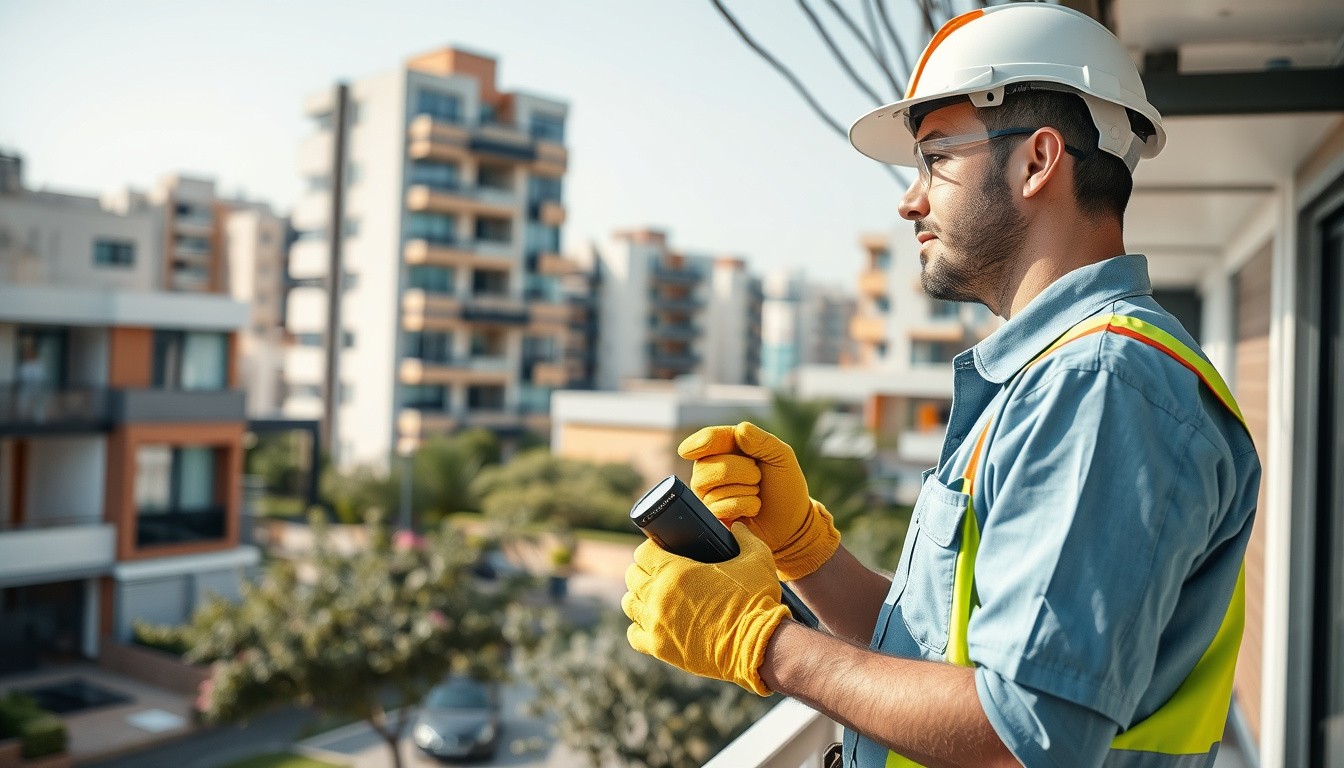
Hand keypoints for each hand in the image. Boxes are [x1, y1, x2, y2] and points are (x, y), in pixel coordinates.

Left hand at [623, 523, 790, 695]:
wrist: (757, 646)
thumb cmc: (756, 601)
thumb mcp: (756, 559)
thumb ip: (744, 537)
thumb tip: (737, 526)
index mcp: (675, 572)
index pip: (643, 552)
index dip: (651, 548)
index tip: (661, 550)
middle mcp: (659, 597)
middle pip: (632, 576)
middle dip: (643, 570)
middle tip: (660, 572)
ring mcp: (656, 624)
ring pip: (629, 604)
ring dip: (639, 597)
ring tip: (655, 597)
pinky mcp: (660, 649)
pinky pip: (633, 635)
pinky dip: (640, 627)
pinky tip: (655, 624)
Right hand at [678, 422, 839, 580]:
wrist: (792, 521)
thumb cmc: (784, 485)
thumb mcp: (781, 456)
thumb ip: (762, 441)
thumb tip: (740, 430)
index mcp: (726, 449)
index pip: (707, 440)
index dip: (700, 442)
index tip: (690, 449)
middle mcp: (711, 470)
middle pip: (705, 466)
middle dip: (739, 470)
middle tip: (758, 476)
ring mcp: (709, 495)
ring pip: (709, 488)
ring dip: (744, 490)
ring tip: (757, 492)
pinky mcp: (713, 517)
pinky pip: (718, 508)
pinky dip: (743, 505)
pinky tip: (753, 508)